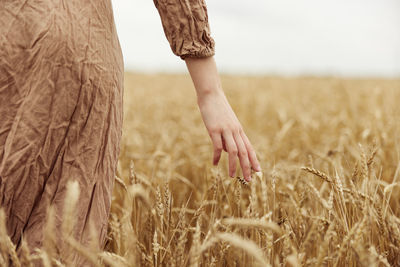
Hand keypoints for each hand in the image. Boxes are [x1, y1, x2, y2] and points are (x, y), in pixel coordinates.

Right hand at [185, 56, 260, 180]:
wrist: (211, 95)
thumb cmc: (218, 109)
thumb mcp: (226, 124)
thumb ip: (228, 137)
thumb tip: (226, 151)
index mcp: (239, 130)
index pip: (249, 148)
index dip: (254, 160)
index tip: (258, 171)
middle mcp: (235, 131)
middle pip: (244, 151)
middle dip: (247, 167)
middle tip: (248, 180)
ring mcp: (225, 130)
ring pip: (233, 151)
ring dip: (233, 165)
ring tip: (231, 176)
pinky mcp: (214, 129)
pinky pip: (217, 146)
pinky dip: (216, 156)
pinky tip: (214, 163)